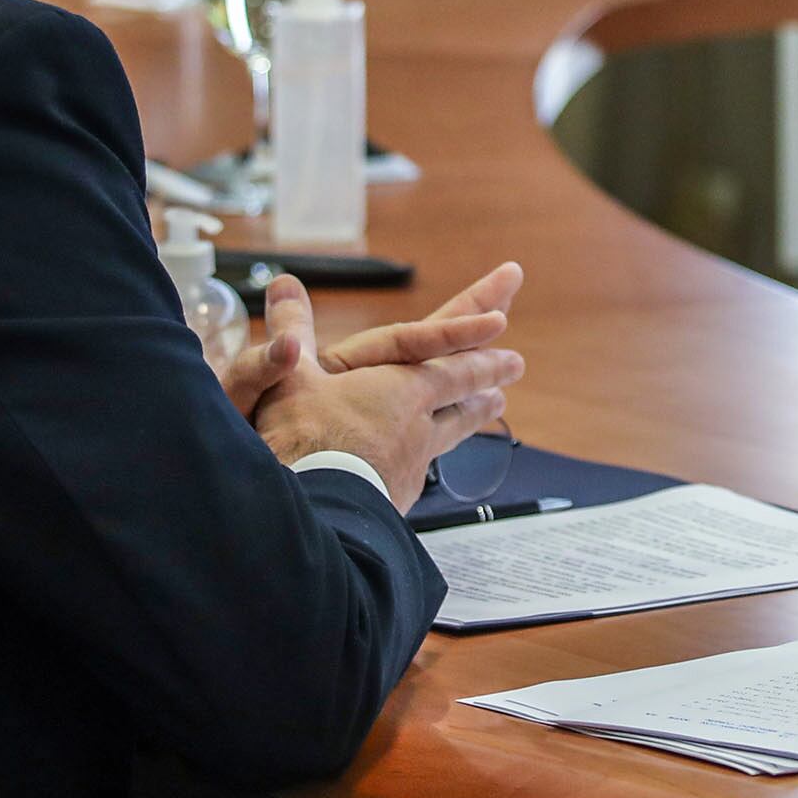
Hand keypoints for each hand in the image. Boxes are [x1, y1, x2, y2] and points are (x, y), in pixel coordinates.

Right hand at [243, 276, 518, 498]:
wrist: (315, 517)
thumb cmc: (303, 444)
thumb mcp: (290, 379)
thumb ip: (290, 329)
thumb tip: (282, 280)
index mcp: (401, 388)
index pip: (452, 358)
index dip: (480, 342)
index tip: (506, 328)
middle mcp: (418, 423)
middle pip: (463, 393)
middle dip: (490, 373)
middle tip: (516, 364)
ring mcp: (413, 462)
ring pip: (453, 429)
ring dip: (474, 412)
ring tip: (494, 404)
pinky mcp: (400, 494)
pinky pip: (425, 465)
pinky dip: (435, 451)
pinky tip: (430, 457)